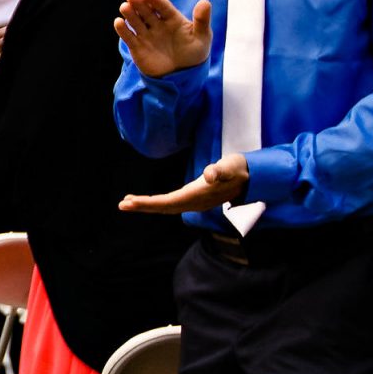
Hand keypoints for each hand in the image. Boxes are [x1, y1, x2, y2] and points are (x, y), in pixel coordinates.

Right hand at [115, 0, 211, 77]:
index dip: (155, 0)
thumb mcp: (202, 37)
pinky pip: (129, 37)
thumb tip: (205, 2)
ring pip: (136, 22)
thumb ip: (202, 20)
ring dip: (129, 14)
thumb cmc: (194, 54)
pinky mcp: (137, 47)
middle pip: (146, 11)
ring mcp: (146, 35)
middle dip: (139, 4)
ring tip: (125, 7)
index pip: (162, 6)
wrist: (183, 76)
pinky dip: (122, 30)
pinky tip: (119, 22)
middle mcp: (157, 24)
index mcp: (172, 19)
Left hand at [121, 151, 248, 214]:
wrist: (251, 177)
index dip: (149, 203)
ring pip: (166, 207)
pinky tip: (144, 200)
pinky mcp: (193, 199)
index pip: (169, 202)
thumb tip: (209, 175)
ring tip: (127, 202)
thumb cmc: (238, 169)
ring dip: (147, 205)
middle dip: (143, 206)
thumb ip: (221, 171)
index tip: (131, 202)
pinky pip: (170, 203)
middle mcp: (194, 202)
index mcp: (198, 195)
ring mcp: (194, 202)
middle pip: (164, 207)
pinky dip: (155, 203)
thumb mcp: (231, 166)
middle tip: (121, 204)